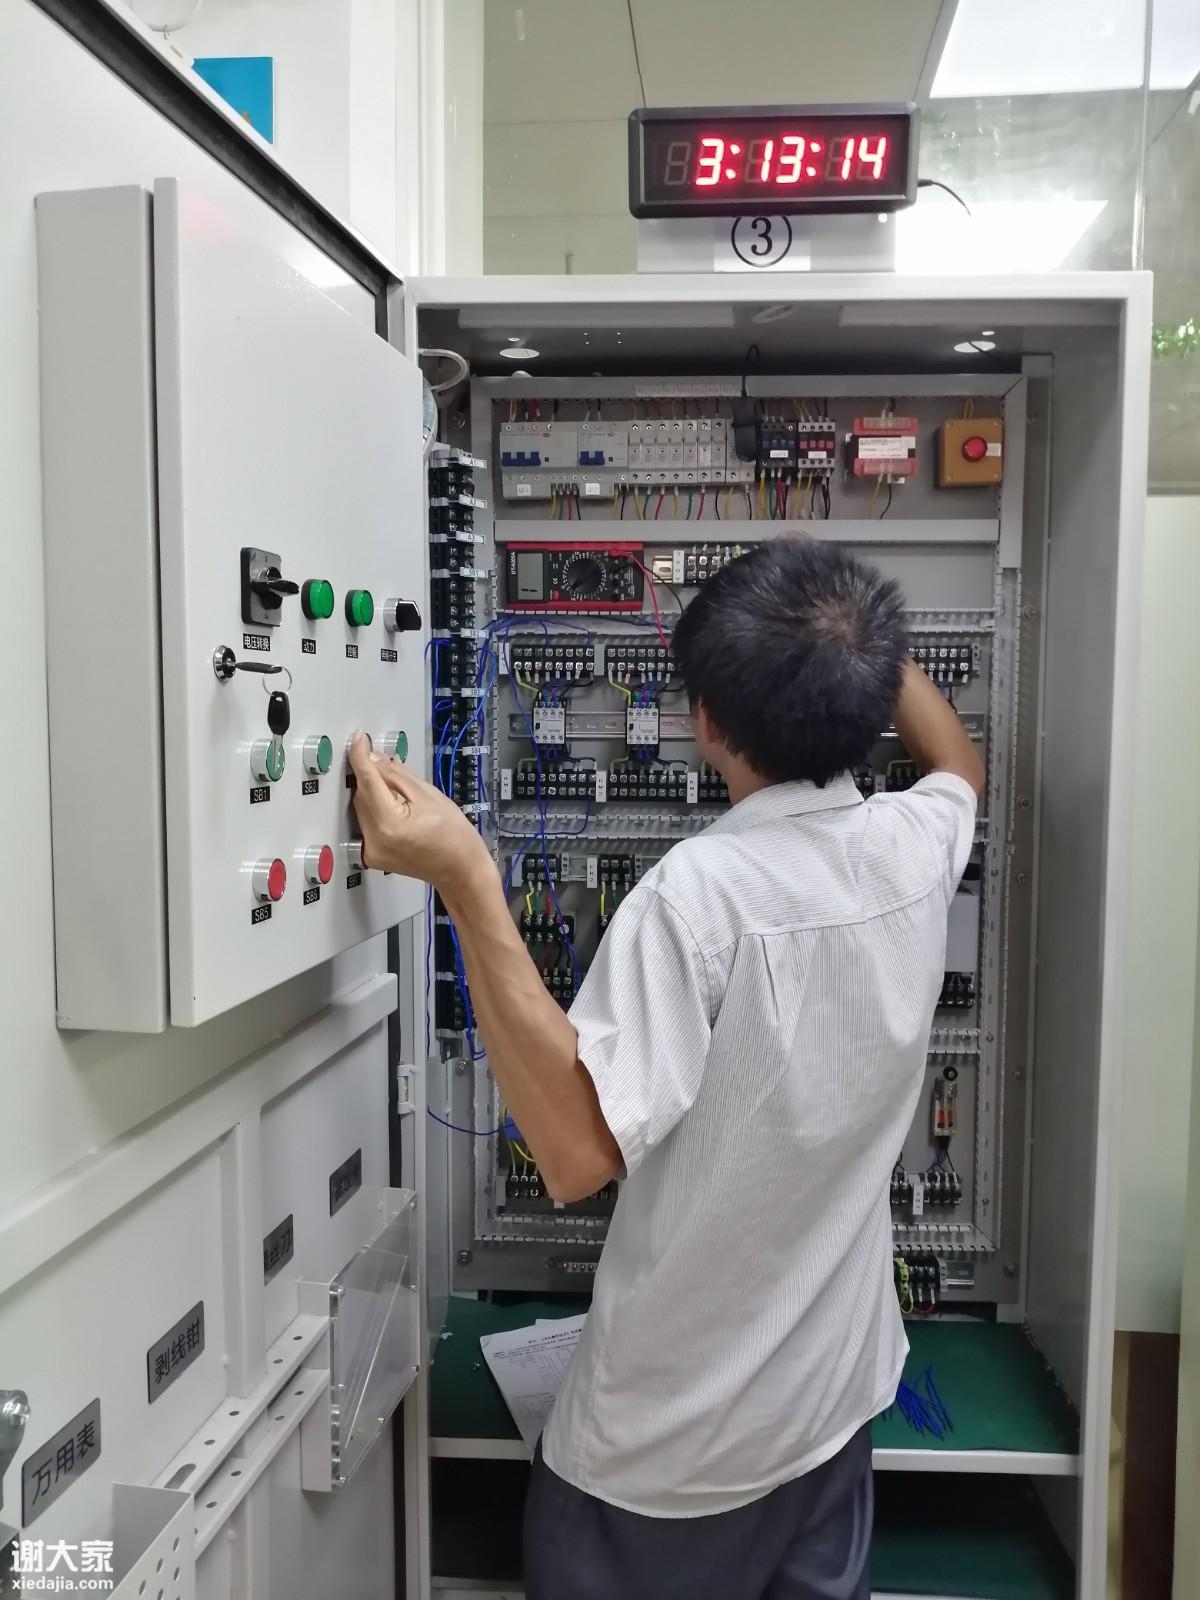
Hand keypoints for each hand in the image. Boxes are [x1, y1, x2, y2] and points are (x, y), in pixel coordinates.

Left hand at [348, 733, 493, 895]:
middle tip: (388, 764)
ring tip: (400, 792)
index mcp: (389, 824)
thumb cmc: (454, 836)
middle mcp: (375, 840)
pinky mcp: (372, 855)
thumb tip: (374, 758)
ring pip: (361, 808)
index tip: (359, 739)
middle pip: (361, 794)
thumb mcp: (429, 795)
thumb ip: (396, 775)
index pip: (367, 780)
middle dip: (372, 775)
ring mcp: (371, 851)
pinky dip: (375, 809)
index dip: (361, 755)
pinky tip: (394, 807)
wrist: (461, 870)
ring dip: (373, 792)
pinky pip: (365, 823)